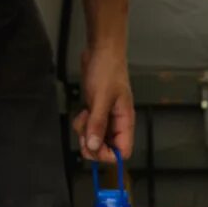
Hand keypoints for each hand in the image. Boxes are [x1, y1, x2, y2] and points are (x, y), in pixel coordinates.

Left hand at [74, 42, 134, 162]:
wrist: (101, 52)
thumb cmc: (107, 71)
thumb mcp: (101, 97)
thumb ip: (98, 123)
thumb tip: (94, 146)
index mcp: (125, 122)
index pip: (123, 152)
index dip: (109, 154)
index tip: (95, 145)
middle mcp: (117, 124)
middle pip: (107, 149)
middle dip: (92, 144)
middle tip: (85, 131)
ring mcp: (106, 119)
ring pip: (95, 139)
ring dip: (85, 133)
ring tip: (83, 116)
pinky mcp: (96, 113)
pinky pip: (89, 128)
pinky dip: (82, 125)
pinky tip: (82, 111)